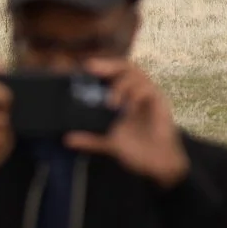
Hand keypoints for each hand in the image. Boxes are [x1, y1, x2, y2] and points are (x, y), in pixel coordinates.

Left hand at [66, 59, 188, 187]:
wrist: (158, 163)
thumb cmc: (136, 148)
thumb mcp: (108, 142)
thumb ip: (89, 139)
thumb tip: (66, 139)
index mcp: (122, 96)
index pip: (112, 72)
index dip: (99, 66)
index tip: (83, 67)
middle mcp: (135, 91)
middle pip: (124, 66)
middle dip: (108, 65)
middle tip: (92, 68)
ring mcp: (148, 94)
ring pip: (136, 74)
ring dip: (121, 85)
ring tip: (111, 104)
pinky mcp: (160, 101)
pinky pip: (148, 90)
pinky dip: (135, 96)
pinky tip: (127, 109)